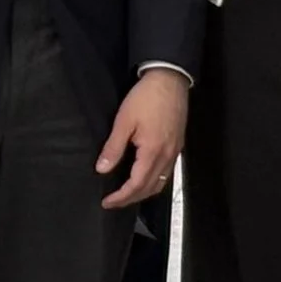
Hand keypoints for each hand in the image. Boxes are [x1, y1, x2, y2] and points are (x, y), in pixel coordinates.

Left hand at [98, 69, 188, 207]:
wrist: (170, 79)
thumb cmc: (146, 97)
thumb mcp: (124, 121)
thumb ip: (114, 147)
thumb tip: (102, 169)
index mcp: (152, 152)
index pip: (136, 185)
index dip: (121, 197)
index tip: (106, 202)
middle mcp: (167, 156)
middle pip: (150, 188)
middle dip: (131, 199)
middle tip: (113, 202)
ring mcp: (174, 151)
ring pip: (161, 183)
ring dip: (144, 192)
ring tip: (127, 194)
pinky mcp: (177, 145)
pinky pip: (167, 172)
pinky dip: (154, 182)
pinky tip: (144, 177)